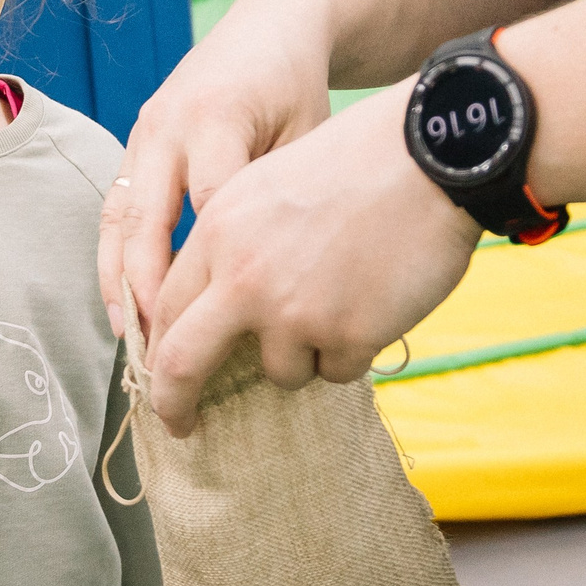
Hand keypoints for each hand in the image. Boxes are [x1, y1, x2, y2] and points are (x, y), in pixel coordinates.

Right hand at [99, 0, 332, 338]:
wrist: (268, 29)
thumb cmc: (298, 89)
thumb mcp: (309, 135)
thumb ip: (286, 198)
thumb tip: (280, 287)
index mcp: (217, 117)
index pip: (207, 204)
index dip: (213, 264)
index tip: (226, 322)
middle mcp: (168, 125)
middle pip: (145, 217)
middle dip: (146, 288)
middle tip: (160, 349)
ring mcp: (144, 132)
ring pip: (117, 216)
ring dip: (118, 281)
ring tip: (129, 339)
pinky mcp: (136, 143)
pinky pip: (116, 207)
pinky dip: (117, 260)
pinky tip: (127, 307)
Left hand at [144, 79, 484, 434]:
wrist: (427, 158)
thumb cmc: (354, 163)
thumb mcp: (266, 186)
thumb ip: (232, 245)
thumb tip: (213, 311)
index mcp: (217, 233)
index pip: (165, 310)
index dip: (158, 352)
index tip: (162, 380)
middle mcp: (243, 278)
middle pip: (183, 363)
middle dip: (174, 402)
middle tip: (181, 427)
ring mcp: (294, 312)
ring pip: (278, 371)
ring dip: (305, 354)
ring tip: (342, 298)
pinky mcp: (346, 336)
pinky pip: (337, 371)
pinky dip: (351, 350)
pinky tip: (373, 302)